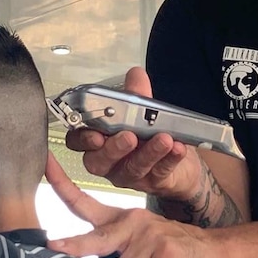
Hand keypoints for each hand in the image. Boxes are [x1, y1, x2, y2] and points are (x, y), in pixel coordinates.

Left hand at [45, 151, 222, 257]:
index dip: (62, 183)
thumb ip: (113, 248)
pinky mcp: (166, 254)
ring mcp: (150, 237)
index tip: (45, 165)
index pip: (85, 202)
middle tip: (55, 248)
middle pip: (95, 240)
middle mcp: (133, 223)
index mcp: (122, 219)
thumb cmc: (169, 250)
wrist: (211, 252)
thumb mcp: (139, 240)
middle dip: (73, 247)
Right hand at [64, 66, 203, 199]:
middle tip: (128, 136)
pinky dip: (170, 159)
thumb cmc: (150, 136)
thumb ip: (136, 96)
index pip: (78, 143)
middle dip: (114, 149)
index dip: (83, 140)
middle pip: (100, 162)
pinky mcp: (153, 182)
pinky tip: (177, 148)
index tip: (95, 134)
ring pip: (133, 167)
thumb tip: (135, 76)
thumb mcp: (142, 113)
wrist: (179, 161)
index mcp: (98, 143)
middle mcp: (110, 162)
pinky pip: (160, 172)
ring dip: (149, 152)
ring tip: (163, 138)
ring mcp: (130, 174)